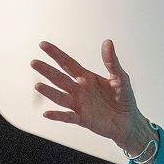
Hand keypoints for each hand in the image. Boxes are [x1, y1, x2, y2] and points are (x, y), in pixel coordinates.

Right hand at [31, 39, 145, 148]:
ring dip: (49, 92)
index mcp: (87, 78)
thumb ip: (112, 61)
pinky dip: (58, 116)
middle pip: (60, 78)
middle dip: (47, 70)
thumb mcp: (120, 77)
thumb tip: (107, 42)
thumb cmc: (124, 98)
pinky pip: (68, 117)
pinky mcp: (83, 119)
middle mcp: (80, 90)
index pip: (68, 63)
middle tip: (34, 62)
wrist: (129, 121)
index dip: (56, 54)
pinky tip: (48, 114)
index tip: (43, 45)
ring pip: (61, 97)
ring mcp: (80, 105)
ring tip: (38, 86)